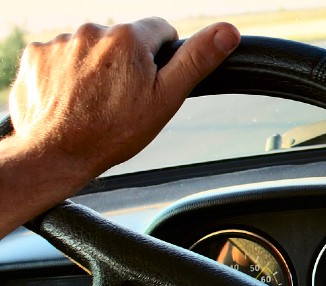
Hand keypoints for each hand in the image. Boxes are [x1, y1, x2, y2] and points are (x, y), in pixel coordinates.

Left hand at [0, 19, 238, 235]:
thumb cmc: (113, 131)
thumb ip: (197, 59)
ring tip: (94, 101)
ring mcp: (60, 43)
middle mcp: (92, 31)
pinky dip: (67, 74)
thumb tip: (228, 31)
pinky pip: (60, 56)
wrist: (56, 154)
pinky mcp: (36, 56)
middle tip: (123, 98)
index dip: (161, 57)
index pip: (160, 30)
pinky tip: (71, 98)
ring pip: (91, 48)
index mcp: (128, 38)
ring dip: (95, 67)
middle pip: (123, 40)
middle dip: (126, 62)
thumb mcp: (167, 98)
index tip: (151, 82)